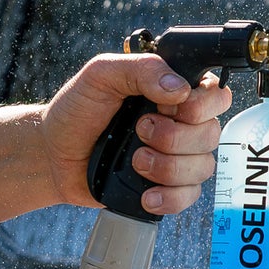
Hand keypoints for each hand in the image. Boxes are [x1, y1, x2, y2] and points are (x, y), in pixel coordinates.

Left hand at [40, 54, 233, 213]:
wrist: (52, 154)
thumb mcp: (101, 75)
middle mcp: (181, 124)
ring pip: (203, 167)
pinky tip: (147, 195)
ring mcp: (175, 158)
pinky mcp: (164, 187)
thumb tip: (179, 88)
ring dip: (168, 168)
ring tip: (135, 161)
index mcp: (173, 92)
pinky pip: (188, 197)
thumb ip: (141, 70)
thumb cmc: (76, 110)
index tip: (172, 108)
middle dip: (174, 137)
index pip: (216, 95)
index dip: (202, 105)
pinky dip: (169, 198)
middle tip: (139, 130)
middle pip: (211, 134)